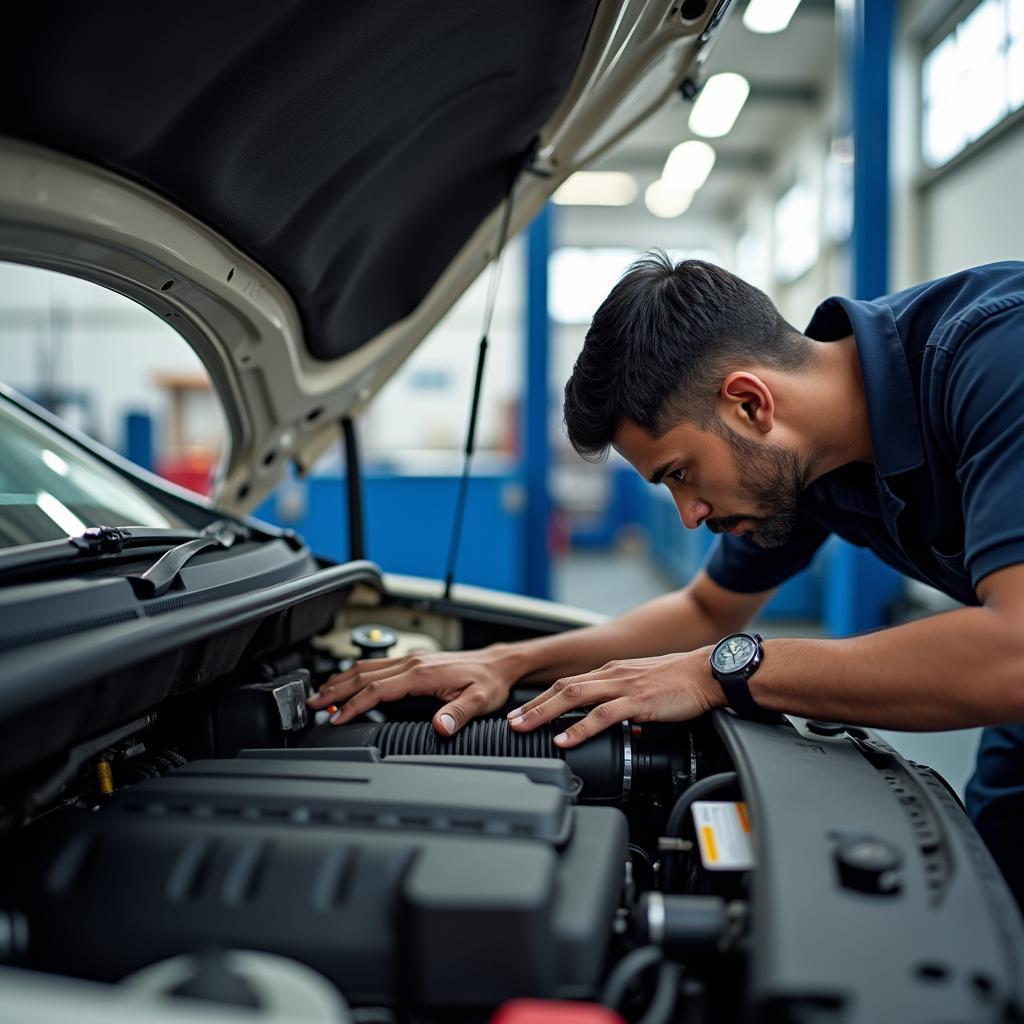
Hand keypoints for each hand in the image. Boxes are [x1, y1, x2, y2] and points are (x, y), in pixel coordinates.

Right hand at [307, 645, 520, 735]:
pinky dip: (355, 675)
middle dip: (334, 691)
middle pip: (362, 675)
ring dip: (340, 681)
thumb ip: (457, 714)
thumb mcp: (479, 702)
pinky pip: (376, 666)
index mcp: (421, 674)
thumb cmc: (488, 683)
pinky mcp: (413, 662)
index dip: (353, 705)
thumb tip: (440, 726)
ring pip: (366, 668)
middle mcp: (411, 663)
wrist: (498, 664)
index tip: (336, 719)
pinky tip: (347, 683)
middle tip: (310, 706)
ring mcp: (410, 660)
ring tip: (320, 695)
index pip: (377, 690)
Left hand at [506, 649, 722, 748]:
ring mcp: (623, 686)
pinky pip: (603, 715)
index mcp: (611, 672)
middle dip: (533, 705)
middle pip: (562, 688)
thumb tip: (618, 729)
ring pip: (574, 697)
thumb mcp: (644, 691)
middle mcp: (612, 674)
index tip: (522, 712)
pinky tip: (566, 738)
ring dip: (545, 713)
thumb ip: (626, 706)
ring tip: (525, 727)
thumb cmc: (681, 681)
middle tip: (510, 721)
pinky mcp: (638, 700)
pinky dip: (580, 727)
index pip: (568, 683)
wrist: (708, 673)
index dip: (542, 698)